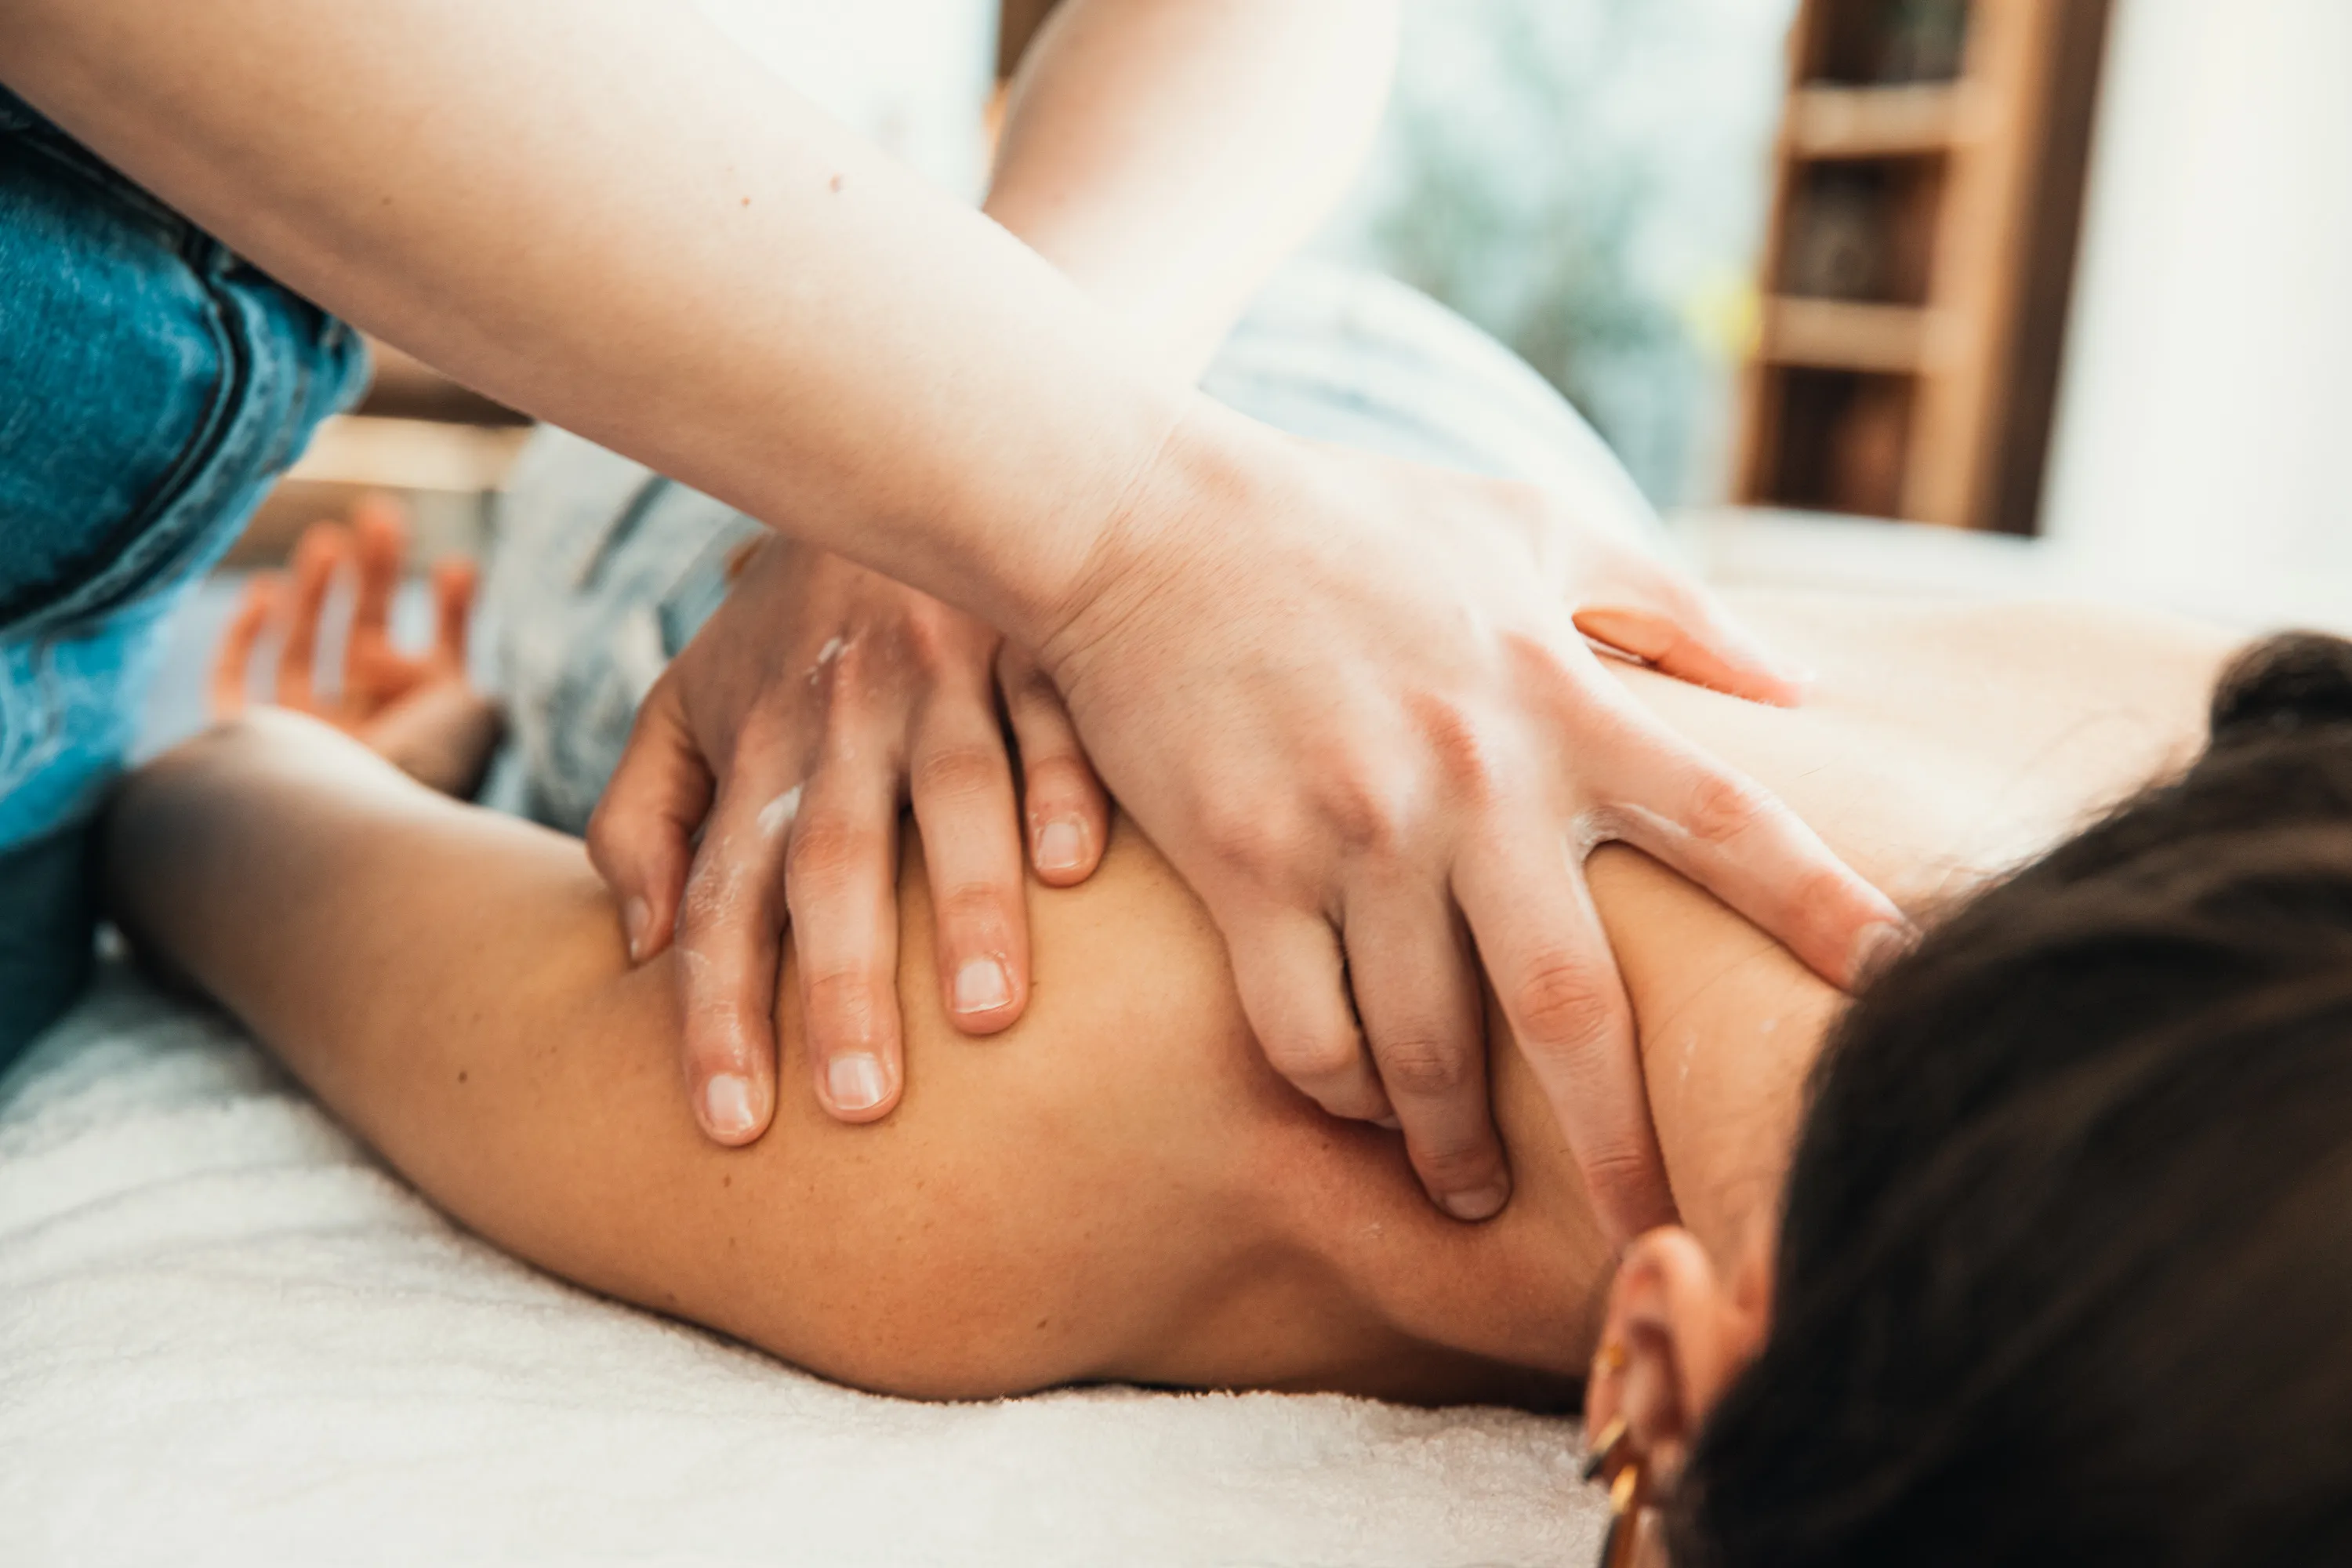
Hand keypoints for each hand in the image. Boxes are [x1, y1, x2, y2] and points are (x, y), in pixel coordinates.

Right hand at [212, 499, 496, 796]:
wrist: (338, 828)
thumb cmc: (417, 771)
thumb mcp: (473, 714)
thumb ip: (460, 672)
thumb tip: (428, 656)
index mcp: (426, 745)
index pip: (440, 670)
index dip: (451, 615)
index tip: (459, 566)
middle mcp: (365, 747)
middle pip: (369, 647)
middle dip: (378, 579)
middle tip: (383, 514)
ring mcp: (301, 749)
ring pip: (303, 657)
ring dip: (319, 593)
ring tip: (332, 538)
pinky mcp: (239, 748)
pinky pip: (233, 687)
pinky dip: (244, 637)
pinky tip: (265, 590)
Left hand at [589, 537, 1110, 1142]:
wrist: (895, 456)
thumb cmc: (794, 622)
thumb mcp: (687, 701)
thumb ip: (641, 817)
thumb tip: (632, 948)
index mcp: (757, 746)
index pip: (720, 899)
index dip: (715, 1014)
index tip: (728, 1128)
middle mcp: (840, 715)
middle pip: (830, 862)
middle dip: (838, 984)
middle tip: (859, 1108)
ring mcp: (942, 669)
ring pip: (949, 792)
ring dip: (967, 901)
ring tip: (986, 1017)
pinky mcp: (1033, 634)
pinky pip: (1052, 711)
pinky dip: (1065, 780)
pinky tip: (1078, 867)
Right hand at [1034, 407, 1906, 1238]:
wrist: (1144, 521)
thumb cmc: (1348, 522)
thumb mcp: (1526, 526)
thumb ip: (1668, 606)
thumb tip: (1799, 684)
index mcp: (1558, 698)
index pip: (1729, 824)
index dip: (1825, 912)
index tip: (1903, 989)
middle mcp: (1473, 779)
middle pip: (1574, 1004)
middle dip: (1619, 1143)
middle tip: (1652, 1235)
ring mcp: (1355, 831)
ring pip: (1426, 1046)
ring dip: (1452, 1142)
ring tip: (1464, 1186)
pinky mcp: (1246, 866)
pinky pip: (1305, 1029)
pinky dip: (1336, 1088)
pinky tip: (1351, 1104)